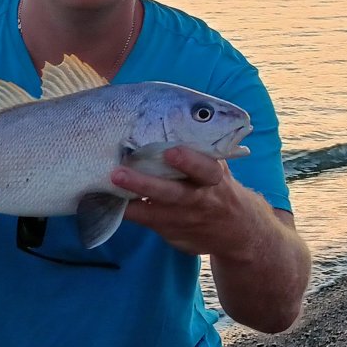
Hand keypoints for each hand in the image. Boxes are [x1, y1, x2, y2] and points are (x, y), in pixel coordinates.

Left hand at [111, 146, 251, 260]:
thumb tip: (170, 114)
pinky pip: (146, 221)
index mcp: (213, 178)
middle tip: (119, 173)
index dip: (189, 161)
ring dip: (130, 200)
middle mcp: (198, 199)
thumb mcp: (216, 167)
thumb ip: (198, 148)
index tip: (171, 152)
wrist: (237, 231)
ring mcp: (183, 218)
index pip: (205, 169)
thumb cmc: (217, 186)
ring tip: (108, 186)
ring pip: (155, 211)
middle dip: (145, 184)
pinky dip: (128, 211)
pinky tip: (108, 199)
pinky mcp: (170, 231)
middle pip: (173, 193)